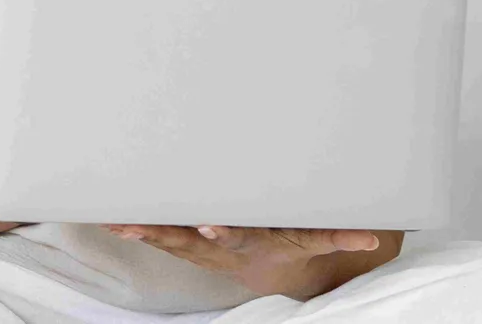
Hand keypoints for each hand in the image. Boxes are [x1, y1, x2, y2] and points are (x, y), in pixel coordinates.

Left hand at [101, 224, 382, 299]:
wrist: (274, 265)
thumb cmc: (291, 242)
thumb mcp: (317, 240)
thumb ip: (339, 236)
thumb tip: (371, 237)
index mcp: (253, 242)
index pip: (236, 238)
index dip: (222, 234)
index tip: (209, 227)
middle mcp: (221, 245)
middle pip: (188, 240)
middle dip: (163, 233)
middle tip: (137, 226)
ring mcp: (201, 245)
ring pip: (167, 239)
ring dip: (141, 230)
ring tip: (115, 222)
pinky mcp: (187, 239)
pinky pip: (159, 233)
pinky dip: (136, 226)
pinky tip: (110, 217)